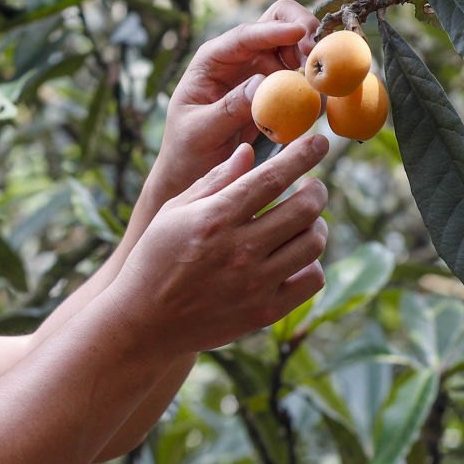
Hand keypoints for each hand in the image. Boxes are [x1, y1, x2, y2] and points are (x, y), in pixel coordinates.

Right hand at [115, 134, 328, 352]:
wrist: (145, 321)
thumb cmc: (155, 258)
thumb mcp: (174, 211)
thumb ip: (214, 181)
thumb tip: (248, 152)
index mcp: (215, 219)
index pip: (272, 178)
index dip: (301, 155)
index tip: (318, 141)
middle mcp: (239, 250)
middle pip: (304, 208)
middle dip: (317, 188)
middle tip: (313, 185)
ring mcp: (255, 284)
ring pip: (313, 242)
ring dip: (316, 224)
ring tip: (305, 220)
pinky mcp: (265, 312)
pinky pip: (312, 279)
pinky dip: (311, 262)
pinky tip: (296, 255)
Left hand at [151, 0, 318, 202]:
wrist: (195, 172)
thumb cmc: (187, 149)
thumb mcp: (200, 131)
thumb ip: (228, 109)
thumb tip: (262, 83)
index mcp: (213, 60)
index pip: (245, 35)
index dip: (274, 30)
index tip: (302, 33)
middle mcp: (240, 57)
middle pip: (277, 22)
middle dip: (302, 30)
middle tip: (317, 57)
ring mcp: (262, 71)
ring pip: (296, 48)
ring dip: (313, 60)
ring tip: (320, 87)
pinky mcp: (279, 90)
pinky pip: (303, 78)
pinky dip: (316, 83)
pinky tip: (319, 101)